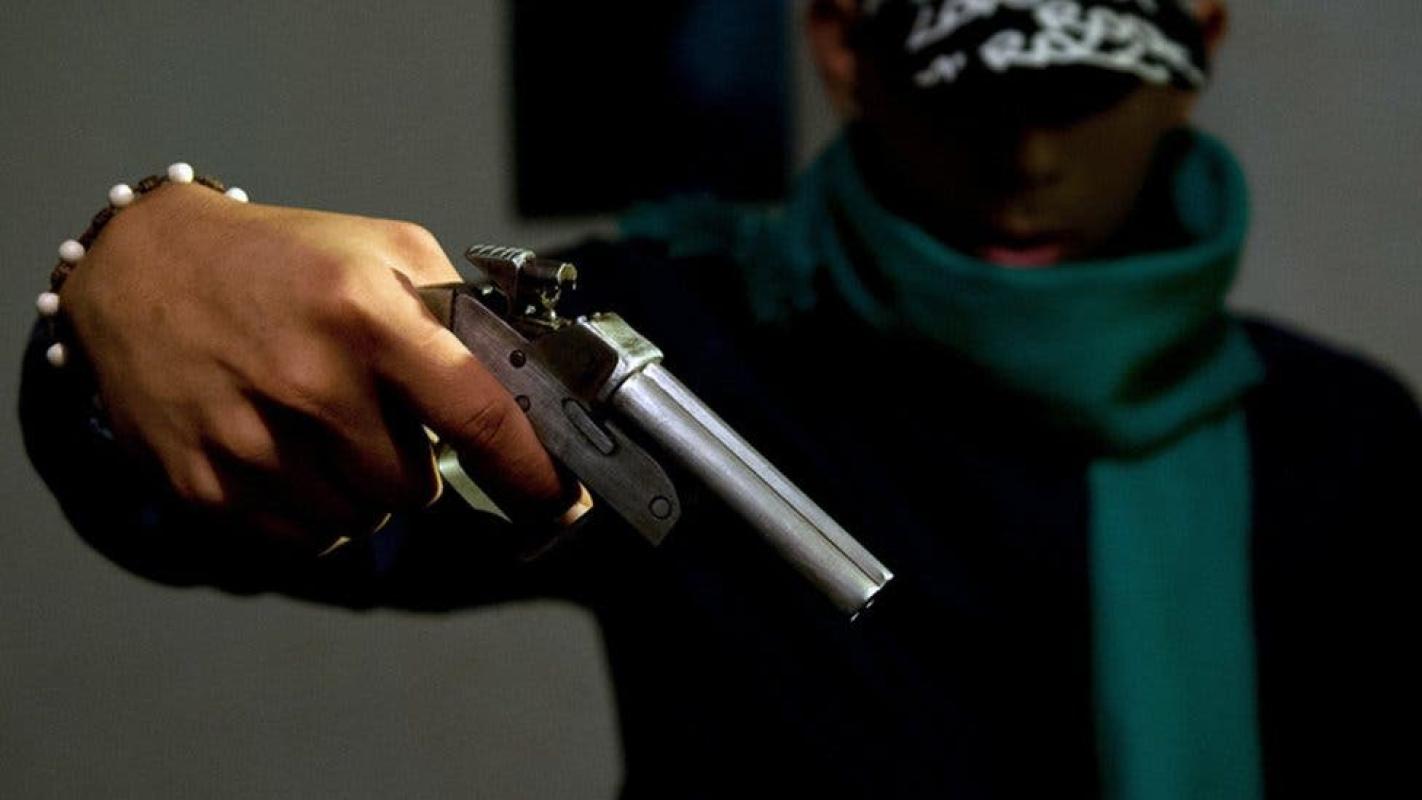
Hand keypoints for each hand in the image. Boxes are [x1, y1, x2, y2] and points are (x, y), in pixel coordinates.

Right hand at [60, 182, 573, 556]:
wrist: (145, 267)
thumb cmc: (283, 260)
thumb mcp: (385, 250)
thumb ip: (463, 314)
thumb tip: (532, 388)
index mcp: (367, 313)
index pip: (479, 416)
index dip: (532, 475)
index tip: (560, 503)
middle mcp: (309, 379)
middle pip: (414, 488)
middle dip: (413, 463)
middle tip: (381, 416)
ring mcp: (249, 437)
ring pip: (360, 521)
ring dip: (363, 490)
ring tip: (326, 426)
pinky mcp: (203, 482)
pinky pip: (303, 539)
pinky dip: (314, 510)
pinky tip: (288, 452)